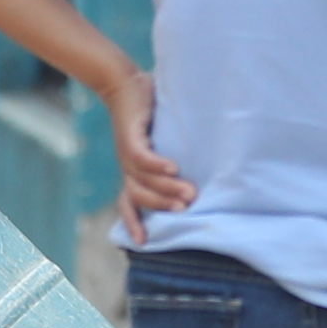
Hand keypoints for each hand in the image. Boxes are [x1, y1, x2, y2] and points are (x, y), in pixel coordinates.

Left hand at [93, 64, 192, 234]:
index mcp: (132, 173)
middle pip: (141, 196)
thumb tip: (202, 177)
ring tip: (189, 193)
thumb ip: (172, 162)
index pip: (129, 204)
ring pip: (144, 179)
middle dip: (163, 205)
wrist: (124, 84)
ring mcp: (127, 153)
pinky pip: (142, 156)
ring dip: (167, 188)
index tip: (144, 243)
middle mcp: (127, 167)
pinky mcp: (130, 135)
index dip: (134, 223)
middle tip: (187, 209)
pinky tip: (174, 168)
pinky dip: (157, 164)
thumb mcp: (159, 144)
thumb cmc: (147, 115)